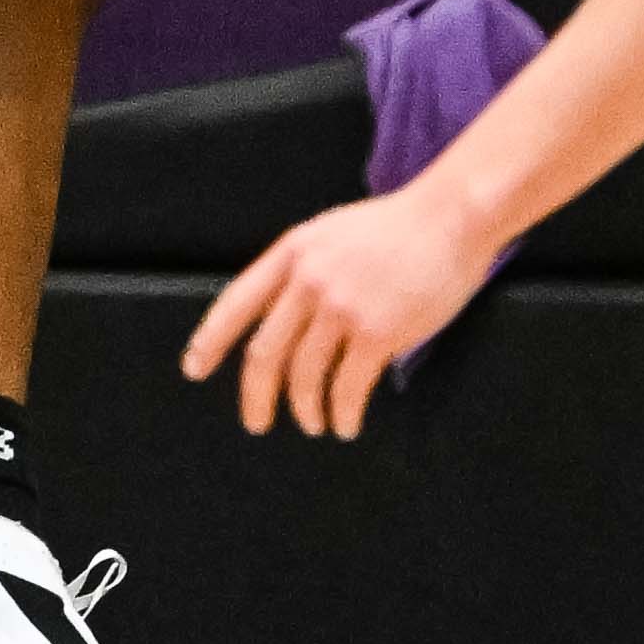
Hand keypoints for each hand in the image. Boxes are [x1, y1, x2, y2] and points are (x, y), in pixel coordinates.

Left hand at [184, 186, 495, 439]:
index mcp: (292, 252)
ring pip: (305, 376)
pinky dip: (342, 414)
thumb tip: (284, 319)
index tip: (193, 368)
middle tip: (256, 422)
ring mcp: (341, 307)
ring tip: (313, 425)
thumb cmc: (397, 227)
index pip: (236, 302)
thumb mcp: (332, 234)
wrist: (450, 218)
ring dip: (305, 410)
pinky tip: (347, 424)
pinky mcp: (378, 332)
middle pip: (265, 352)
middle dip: (255, 395)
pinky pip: (347, 388)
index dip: (210, 340)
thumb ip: (303, 270)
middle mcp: (308, 281)